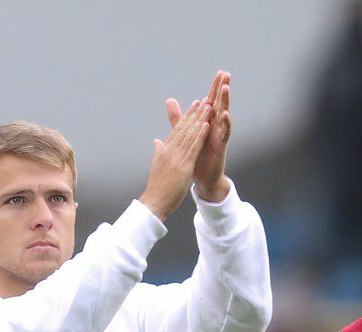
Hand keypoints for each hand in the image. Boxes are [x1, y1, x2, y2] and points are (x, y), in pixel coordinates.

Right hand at [139, 95, 211, 218]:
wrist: (154, 202)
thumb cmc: (157, 187)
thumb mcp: (157, 165)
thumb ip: (159, 151)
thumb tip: (157, 141)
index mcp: (165, 150)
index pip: (177, 130)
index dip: (186, 117)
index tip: (193, 106)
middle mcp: (170, 150)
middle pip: (184, 128)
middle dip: (194, 113)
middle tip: (203, 100)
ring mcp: (177, 157)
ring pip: (190, 135)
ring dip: (199, 119)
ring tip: (207, 106)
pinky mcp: (184, 166)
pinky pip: (194, 148)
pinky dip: (200, 136)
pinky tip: (207, 125)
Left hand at [191, 71, 232, 201]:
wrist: (202, 178)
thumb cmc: (198, 156)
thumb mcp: (186, 133)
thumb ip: (178, 117)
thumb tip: (170, 100)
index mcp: (207, 122)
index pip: (211, 100)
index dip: (215, 87)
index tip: (220, 72)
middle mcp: (215, 127)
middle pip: (220, 103)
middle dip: (223, 88)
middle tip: (226, 73)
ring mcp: (219, 136)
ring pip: (224, 115)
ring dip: (225, 101)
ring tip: (226, 88)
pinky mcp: (221, 146)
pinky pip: (225, 133)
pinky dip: (225, 123)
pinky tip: (225, 113)